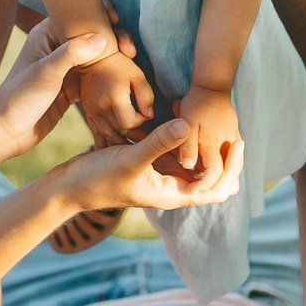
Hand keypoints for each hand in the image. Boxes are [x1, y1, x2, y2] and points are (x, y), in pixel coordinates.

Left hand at [19, 4, 142, 134]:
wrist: (6, 132)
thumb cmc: (19, 99)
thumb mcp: (46, 73)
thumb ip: (72, 54)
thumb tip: (102, 37)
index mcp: (47, 34)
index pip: (77, 13)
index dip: (99, 12)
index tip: (116, 20)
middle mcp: (57, 47)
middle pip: (92, 33)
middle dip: (113, 37)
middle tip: (129, 50)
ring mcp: (66, 68)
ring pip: (97, 56)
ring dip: (114, 57)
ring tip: (131, 62)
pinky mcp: (72, 88)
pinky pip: (97, 77)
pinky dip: (110, 77)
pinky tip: (124, 81)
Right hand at [59, 120, 242, 215]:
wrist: (69, 185)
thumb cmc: (98, 178)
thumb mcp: (130, 158)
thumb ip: (159, 143)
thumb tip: (187, 125)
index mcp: (172, 193)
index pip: (217, 189)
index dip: (232, 168)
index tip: (237, 142)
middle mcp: (171, 186)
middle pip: (212, 178)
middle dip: (225, 158)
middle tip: (233, 132)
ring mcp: (160, 174)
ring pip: (195, 162)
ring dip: (205, 144)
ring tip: (209, 116)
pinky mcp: (149, 162)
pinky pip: (176, 150)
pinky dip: (185, 135)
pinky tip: (181, 111)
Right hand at [73, 51, 154, 144]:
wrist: (93, 58)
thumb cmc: (120, 65)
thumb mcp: (138, 76)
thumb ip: (146, 96)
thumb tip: (149, 116)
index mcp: (115, 98)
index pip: (130, 122)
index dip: (141, 122)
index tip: (146, 115)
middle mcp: (101, 108)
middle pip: (119, 131)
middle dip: (134, 136)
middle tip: (146, 139)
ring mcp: (92, 111)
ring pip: (107, 136)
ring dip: (121, 142)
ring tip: (133, 146)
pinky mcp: (88, 112)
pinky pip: (96, 133)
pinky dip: (106, 142)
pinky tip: (114, 147)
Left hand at [172, 84, 243, 196]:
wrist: (212, 86)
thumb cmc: (196, 103)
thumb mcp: (187, 123)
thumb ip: (187, 145)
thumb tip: (187, 166)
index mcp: (215, 144)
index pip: (215, 173)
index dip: (204, 185)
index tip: (192, 192)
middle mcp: (229, 145)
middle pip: (230, 175)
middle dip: (218, 187)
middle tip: (201, 195)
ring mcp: (234, 141)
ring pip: (234, 168)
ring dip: (223, 180)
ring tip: (207, 189)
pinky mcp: (234, 138)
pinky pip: (234, 160)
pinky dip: (226, 169)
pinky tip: (214, 175)